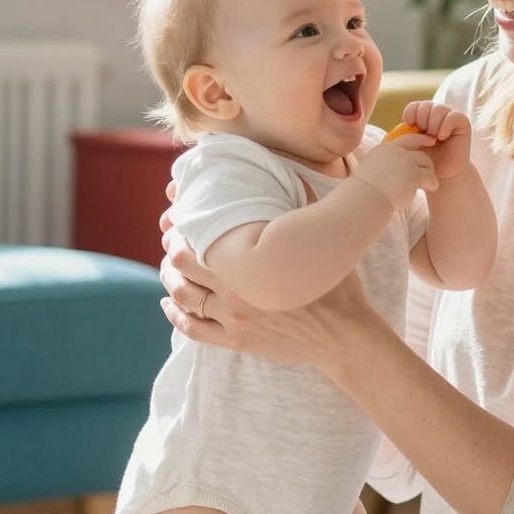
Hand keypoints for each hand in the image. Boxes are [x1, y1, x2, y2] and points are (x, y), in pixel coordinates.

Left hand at [159, 223, 373, 373]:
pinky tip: (170, 304)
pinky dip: (175, 315)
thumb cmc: (335, 284)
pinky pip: (192, 330)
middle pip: (181, 268)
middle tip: (175, 243)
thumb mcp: (318, 240)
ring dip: (170, 281)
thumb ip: (300, 203)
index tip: (181, 221)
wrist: (344, 334)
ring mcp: (234, 320)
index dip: (180, 230)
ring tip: (171, 270)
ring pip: (183, 298)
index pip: (193, 243)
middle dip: (173, 252)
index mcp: (249, 264)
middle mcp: (235, 293)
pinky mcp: (237, 341)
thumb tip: (289, 171)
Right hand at [354, 134, 438, 213]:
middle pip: (419, 152)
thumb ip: (382, 163)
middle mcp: (396, 152)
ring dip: (429, 174)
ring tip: (428, 184)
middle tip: (430, 170)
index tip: (430, 140)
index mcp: (385, 149)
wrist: (366, 198)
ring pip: (426, 163)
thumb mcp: (370, 169)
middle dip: (427, 161)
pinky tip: (431, 188)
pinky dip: (432, 183)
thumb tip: (390, 168)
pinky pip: (429, 176)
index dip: (420, 139)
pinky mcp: (414, 174)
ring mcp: (406, 161)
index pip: (406, 139)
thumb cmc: (365, 190)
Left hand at [398, 102, 471, 181]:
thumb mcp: (410, 146)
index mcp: (423, 116)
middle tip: (425, 137)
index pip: (415, 105)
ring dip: (433, 125)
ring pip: (438, 109)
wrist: (442, 175)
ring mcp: (450, 117)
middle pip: (426, 105)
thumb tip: (399, 125)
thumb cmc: (424, 162)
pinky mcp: (463, 122)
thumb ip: (403, 134)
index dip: (410, 113)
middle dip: (421, 121)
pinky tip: (442, 137)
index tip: (410, 126)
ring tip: (434, 139)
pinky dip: (445, 126)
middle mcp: (437, 114)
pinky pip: (453, 116)